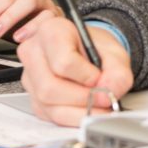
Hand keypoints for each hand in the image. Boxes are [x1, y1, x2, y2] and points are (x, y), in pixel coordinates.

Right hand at [17, 18, 132, 126]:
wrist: (89, 54)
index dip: (86, 76)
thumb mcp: (115, 54)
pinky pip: (50, 116)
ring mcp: (29, 76)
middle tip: (102, 96)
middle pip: (50, 88)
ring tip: (96, 103)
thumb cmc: (96, 49)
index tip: (99, 76)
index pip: (63, 62)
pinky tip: (84, 107)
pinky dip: (73, 117)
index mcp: (51, 30)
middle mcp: (33, 51)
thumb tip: (108, 91)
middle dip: (82, 98)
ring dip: (79, 111)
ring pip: (48, 105)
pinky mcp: (33, 98)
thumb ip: (118, 73)